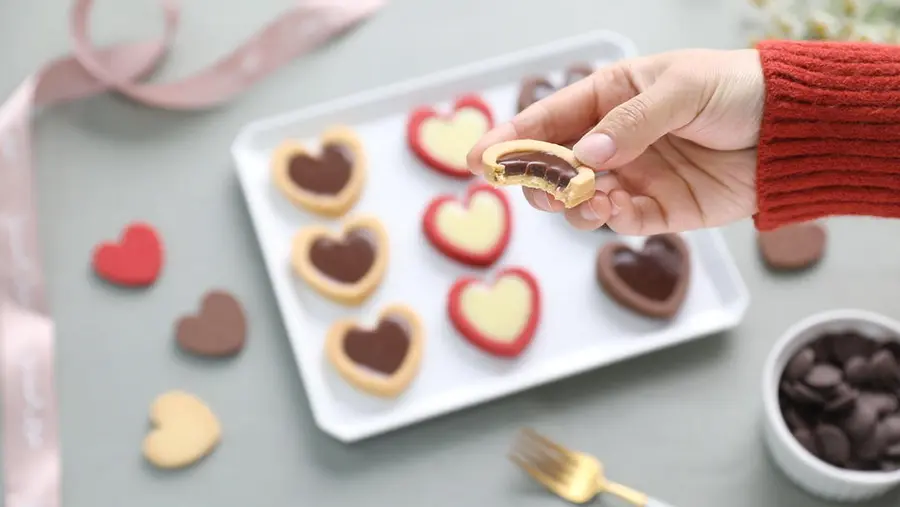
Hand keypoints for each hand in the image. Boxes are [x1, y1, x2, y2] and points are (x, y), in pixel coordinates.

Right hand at [466, 48, 764, 234]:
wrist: (792, 131)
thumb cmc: (736, 90)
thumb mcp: (682, 89)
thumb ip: (632, 123)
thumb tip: (586, 155)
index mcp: (610, 98)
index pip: (549, 119)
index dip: (512, 139)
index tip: (478, 158)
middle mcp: (613, 141)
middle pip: (554, 167)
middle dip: (539, 179)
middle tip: (543, 187)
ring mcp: (633, 177)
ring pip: (580, 201)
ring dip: (572, 205)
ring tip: (584, 201)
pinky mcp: (658, 211)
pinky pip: (620, 222)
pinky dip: (609, 221)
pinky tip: (613, 211)